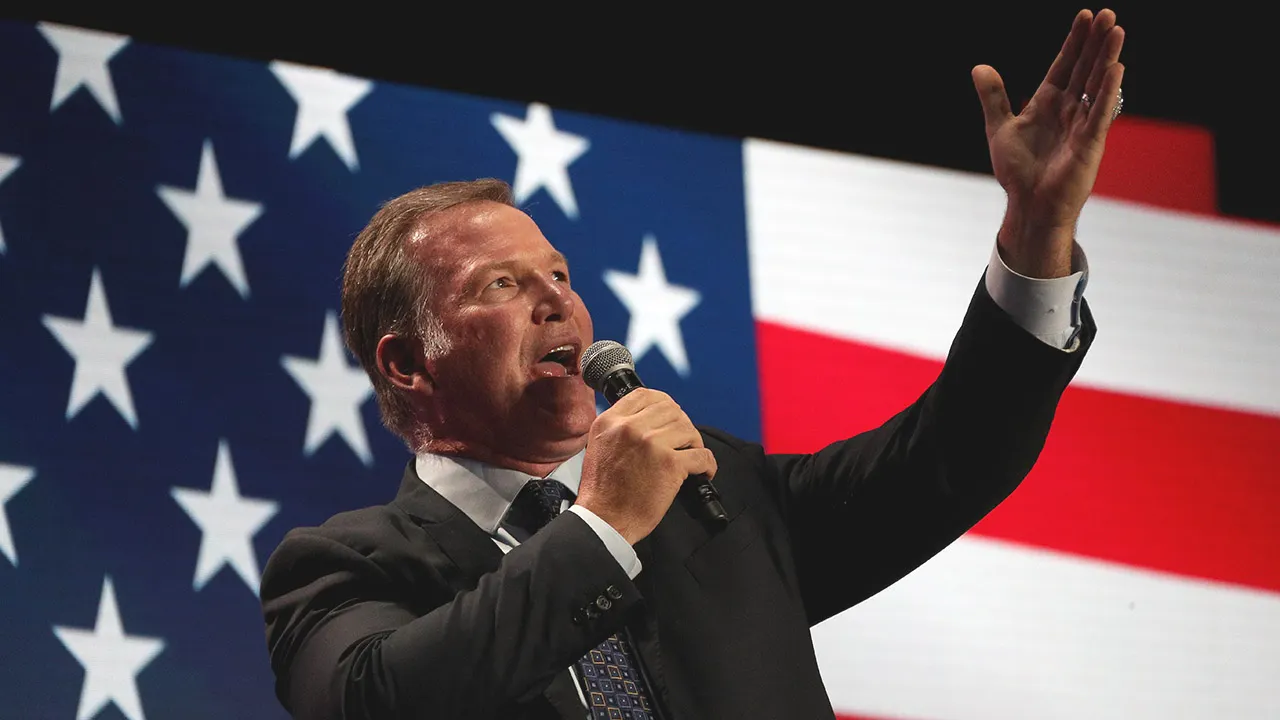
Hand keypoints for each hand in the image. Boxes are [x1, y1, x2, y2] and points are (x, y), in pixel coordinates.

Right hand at [577, 389, 717, 544]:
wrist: (604, 521)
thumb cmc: (602, 492)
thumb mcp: (598, 446)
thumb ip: (618, 428)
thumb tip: (648, 420)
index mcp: (610, 422)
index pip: (645, 395)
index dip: (664, 403)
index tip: (671, 416)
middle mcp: (630, 428)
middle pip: (671, 409)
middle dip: (682, 425)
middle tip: (684, 442)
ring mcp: (651, 443)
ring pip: (688, 429)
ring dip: (694, 443)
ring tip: (691, 458)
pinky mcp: (670, 464)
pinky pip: (701, 455)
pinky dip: (707, 465)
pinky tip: (702, 472)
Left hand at [972, 9, 1124, 277]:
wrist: (1028, 205)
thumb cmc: (1018, 171)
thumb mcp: (999, 128)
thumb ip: (993, 97)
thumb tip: (979, 67)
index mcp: (1048, 104)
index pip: (1065, 65)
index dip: (1074, 42)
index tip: (1084, 16)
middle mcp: (1069, 110)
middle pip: (1085, 69)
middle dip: (1095, 42)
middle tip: (1107, 13)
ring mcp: (1081, 124)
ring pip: (1096, 85)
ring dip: (1106, 58)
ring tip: (1116, 30)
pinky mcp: (1089, 143)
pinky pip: (1099, 113)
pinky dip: (1107, 91)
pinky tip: (1115, 68)